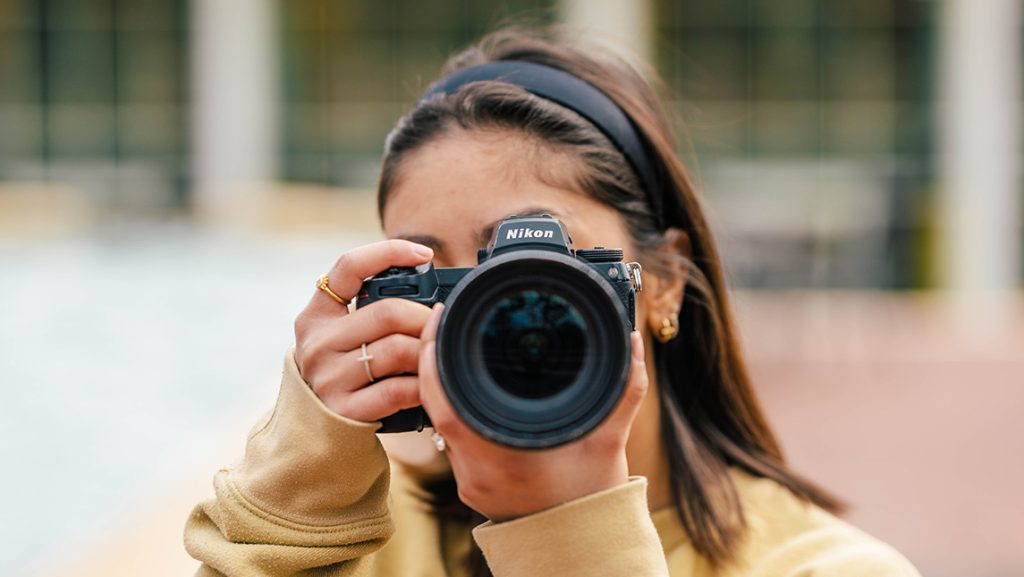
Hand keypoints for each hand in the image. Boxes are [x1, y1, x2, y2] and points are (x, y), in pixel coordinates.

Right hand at [294, 239, 434, 421]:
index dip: (389, 252)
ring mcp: (328, 377)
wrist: (313, 432)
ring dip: (426, 353)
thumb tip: (427, 290)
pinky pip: (397, 390)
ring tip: (433, 357)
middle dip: (423, 318)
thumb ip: (370, 312)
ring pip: (397, 350)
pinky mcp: (343, 410)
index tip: (424, 254)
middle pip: (387, 312)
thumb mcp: (341, 336)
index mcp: (317, 315)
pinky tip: (427, 385)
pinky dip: (421, 386)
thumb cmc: (342, 373)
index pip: (348, 267)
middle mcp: (317, 342)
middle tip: (438, 327)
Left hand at [417, 303, 649, 521]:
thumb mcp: (611, 439)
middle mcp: (475, 471)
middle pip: (437, 405)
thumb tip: (632, 341)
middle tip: (446, 319)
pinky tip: (471, 386)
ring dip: (446, 383)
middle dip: (438, 358)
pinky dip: (458, 407)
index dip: (435, 356)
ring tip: (456, 344)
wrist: (582, 549)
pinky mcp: (471, 485)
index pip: (445, 400)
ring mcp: (469, 481)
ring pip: (442, 420)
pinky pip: (453, 436)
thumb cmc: (593, 500)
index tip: (442, 318)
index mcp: (501, 456)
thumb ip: (625, 388)